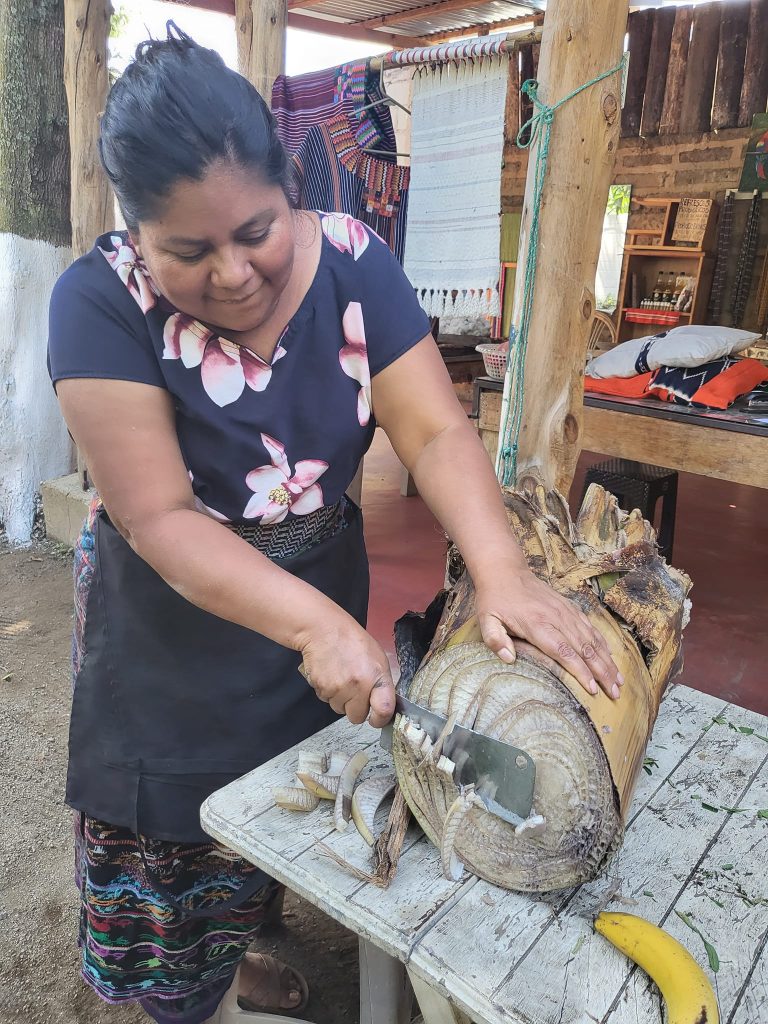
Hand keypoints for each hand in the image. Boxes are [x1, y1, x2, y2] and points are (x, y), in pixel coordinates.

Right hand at [299, 614, 395, 726]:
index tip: (377, 719)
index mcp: (376, 677)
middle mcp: (358, 686)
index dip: (381, 719)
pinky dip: (328, 692)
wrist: (323, 630)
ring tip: (341, 677)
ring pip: (340, 709)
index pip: (384, 710)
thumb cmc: (353, 641)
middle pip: (357, 717)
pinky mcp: (320, 688)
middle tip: (355, 692)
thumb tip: (382, 705)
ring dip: (341, 699)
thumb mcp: (378, 658)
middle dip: (356, 708)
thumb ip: (381, 683)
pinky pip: (326, 700)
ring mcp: (337, 689)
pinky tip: (331, 675)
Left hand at [475, 568, 622, 699]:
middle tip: (614, 694)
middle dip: (601, 673)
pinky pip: (590, 628)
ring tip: (618, 682)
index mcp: (537, 624)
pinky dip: (603, 644)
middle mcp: (557, 618)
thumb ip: (494, 640)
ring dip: (607, 661)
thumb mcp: (486, 619)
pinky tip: (611, 657)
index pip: (564, 652)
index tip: (592, 690)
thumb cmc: (495, 599)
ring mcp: (566, 612)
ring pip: (592, 640)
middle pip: (584, 649)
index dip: (580, 672)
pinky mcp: (570, 608)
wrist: (506, 571)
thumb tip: (508, 658)